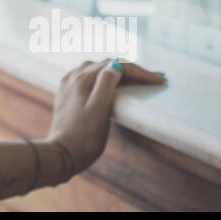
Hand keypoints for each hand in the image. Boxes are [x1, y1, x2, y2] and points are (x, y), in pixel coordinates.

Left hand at [46, 59, 165, 178]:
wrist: (61, 155)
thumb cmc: (84, 136)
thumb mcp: (99, 109)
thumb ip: (106, 83)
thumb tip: (116, 64)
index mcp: (82, 78)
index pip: (116, 65)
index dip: (139, 71)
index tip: (158, 80)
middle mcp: (73, 77)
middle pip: (106, 65)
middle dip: (131, 70)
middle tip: (152, 79)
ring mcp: (68, 86)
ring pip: (96, 70)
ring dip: (117, 72)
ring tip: (136, 80)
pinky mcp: (66, 95)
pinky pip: (87, 78)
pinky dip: (103, 78)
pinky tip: (110, 85)